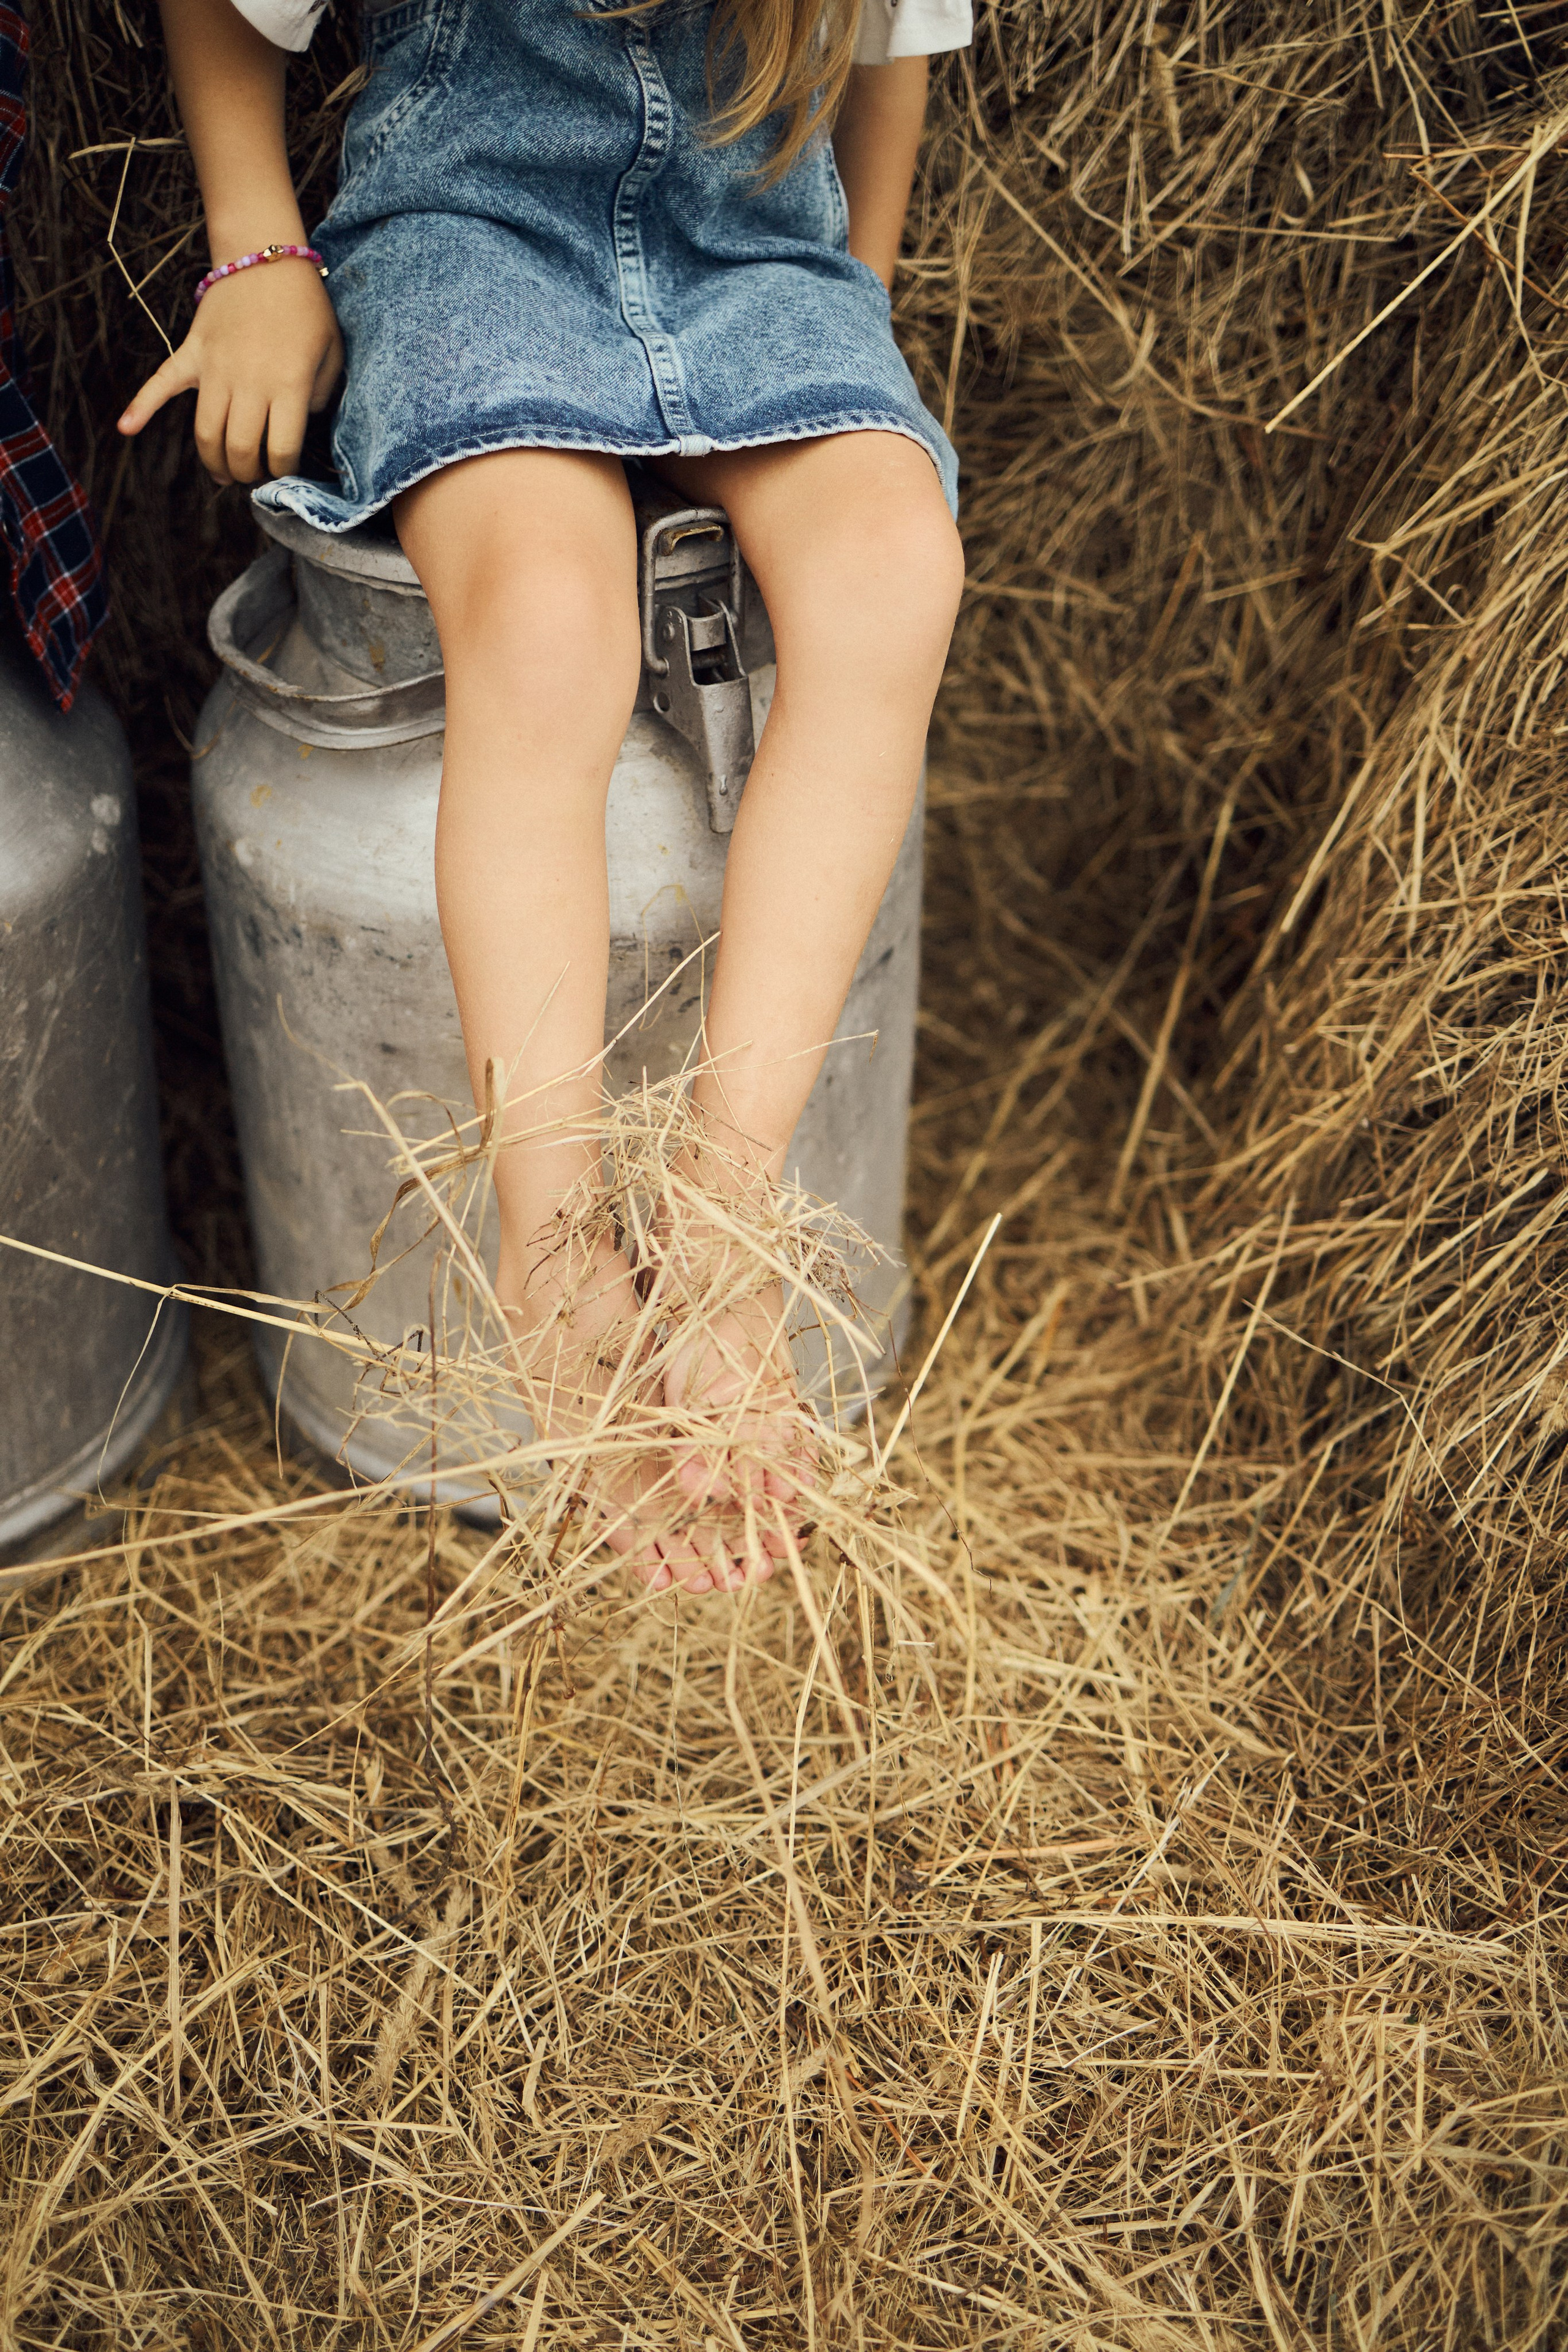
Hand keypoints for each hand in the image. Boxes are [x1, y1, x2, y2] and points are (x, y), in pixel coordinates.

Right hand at [118, 256, 343, 485]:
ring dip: (213, 461)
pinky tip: (125, 428)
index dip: (282, 471)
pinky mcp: (192, 353)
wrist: (265, 256)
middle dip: (246, 473)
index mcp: (288, 385)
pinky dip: (140, 406)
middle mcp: (249, 382)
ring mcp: (215, 368)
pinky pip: (161, 383)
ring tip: (224, 474)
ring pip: (205, 432)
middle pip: (238, 449)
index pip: (280, 450)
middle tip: (254, 475)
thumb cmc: (306, 306)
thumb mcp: (332, 353)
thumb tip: (301, 424)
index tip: (284, 471)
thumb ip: (321, 395)